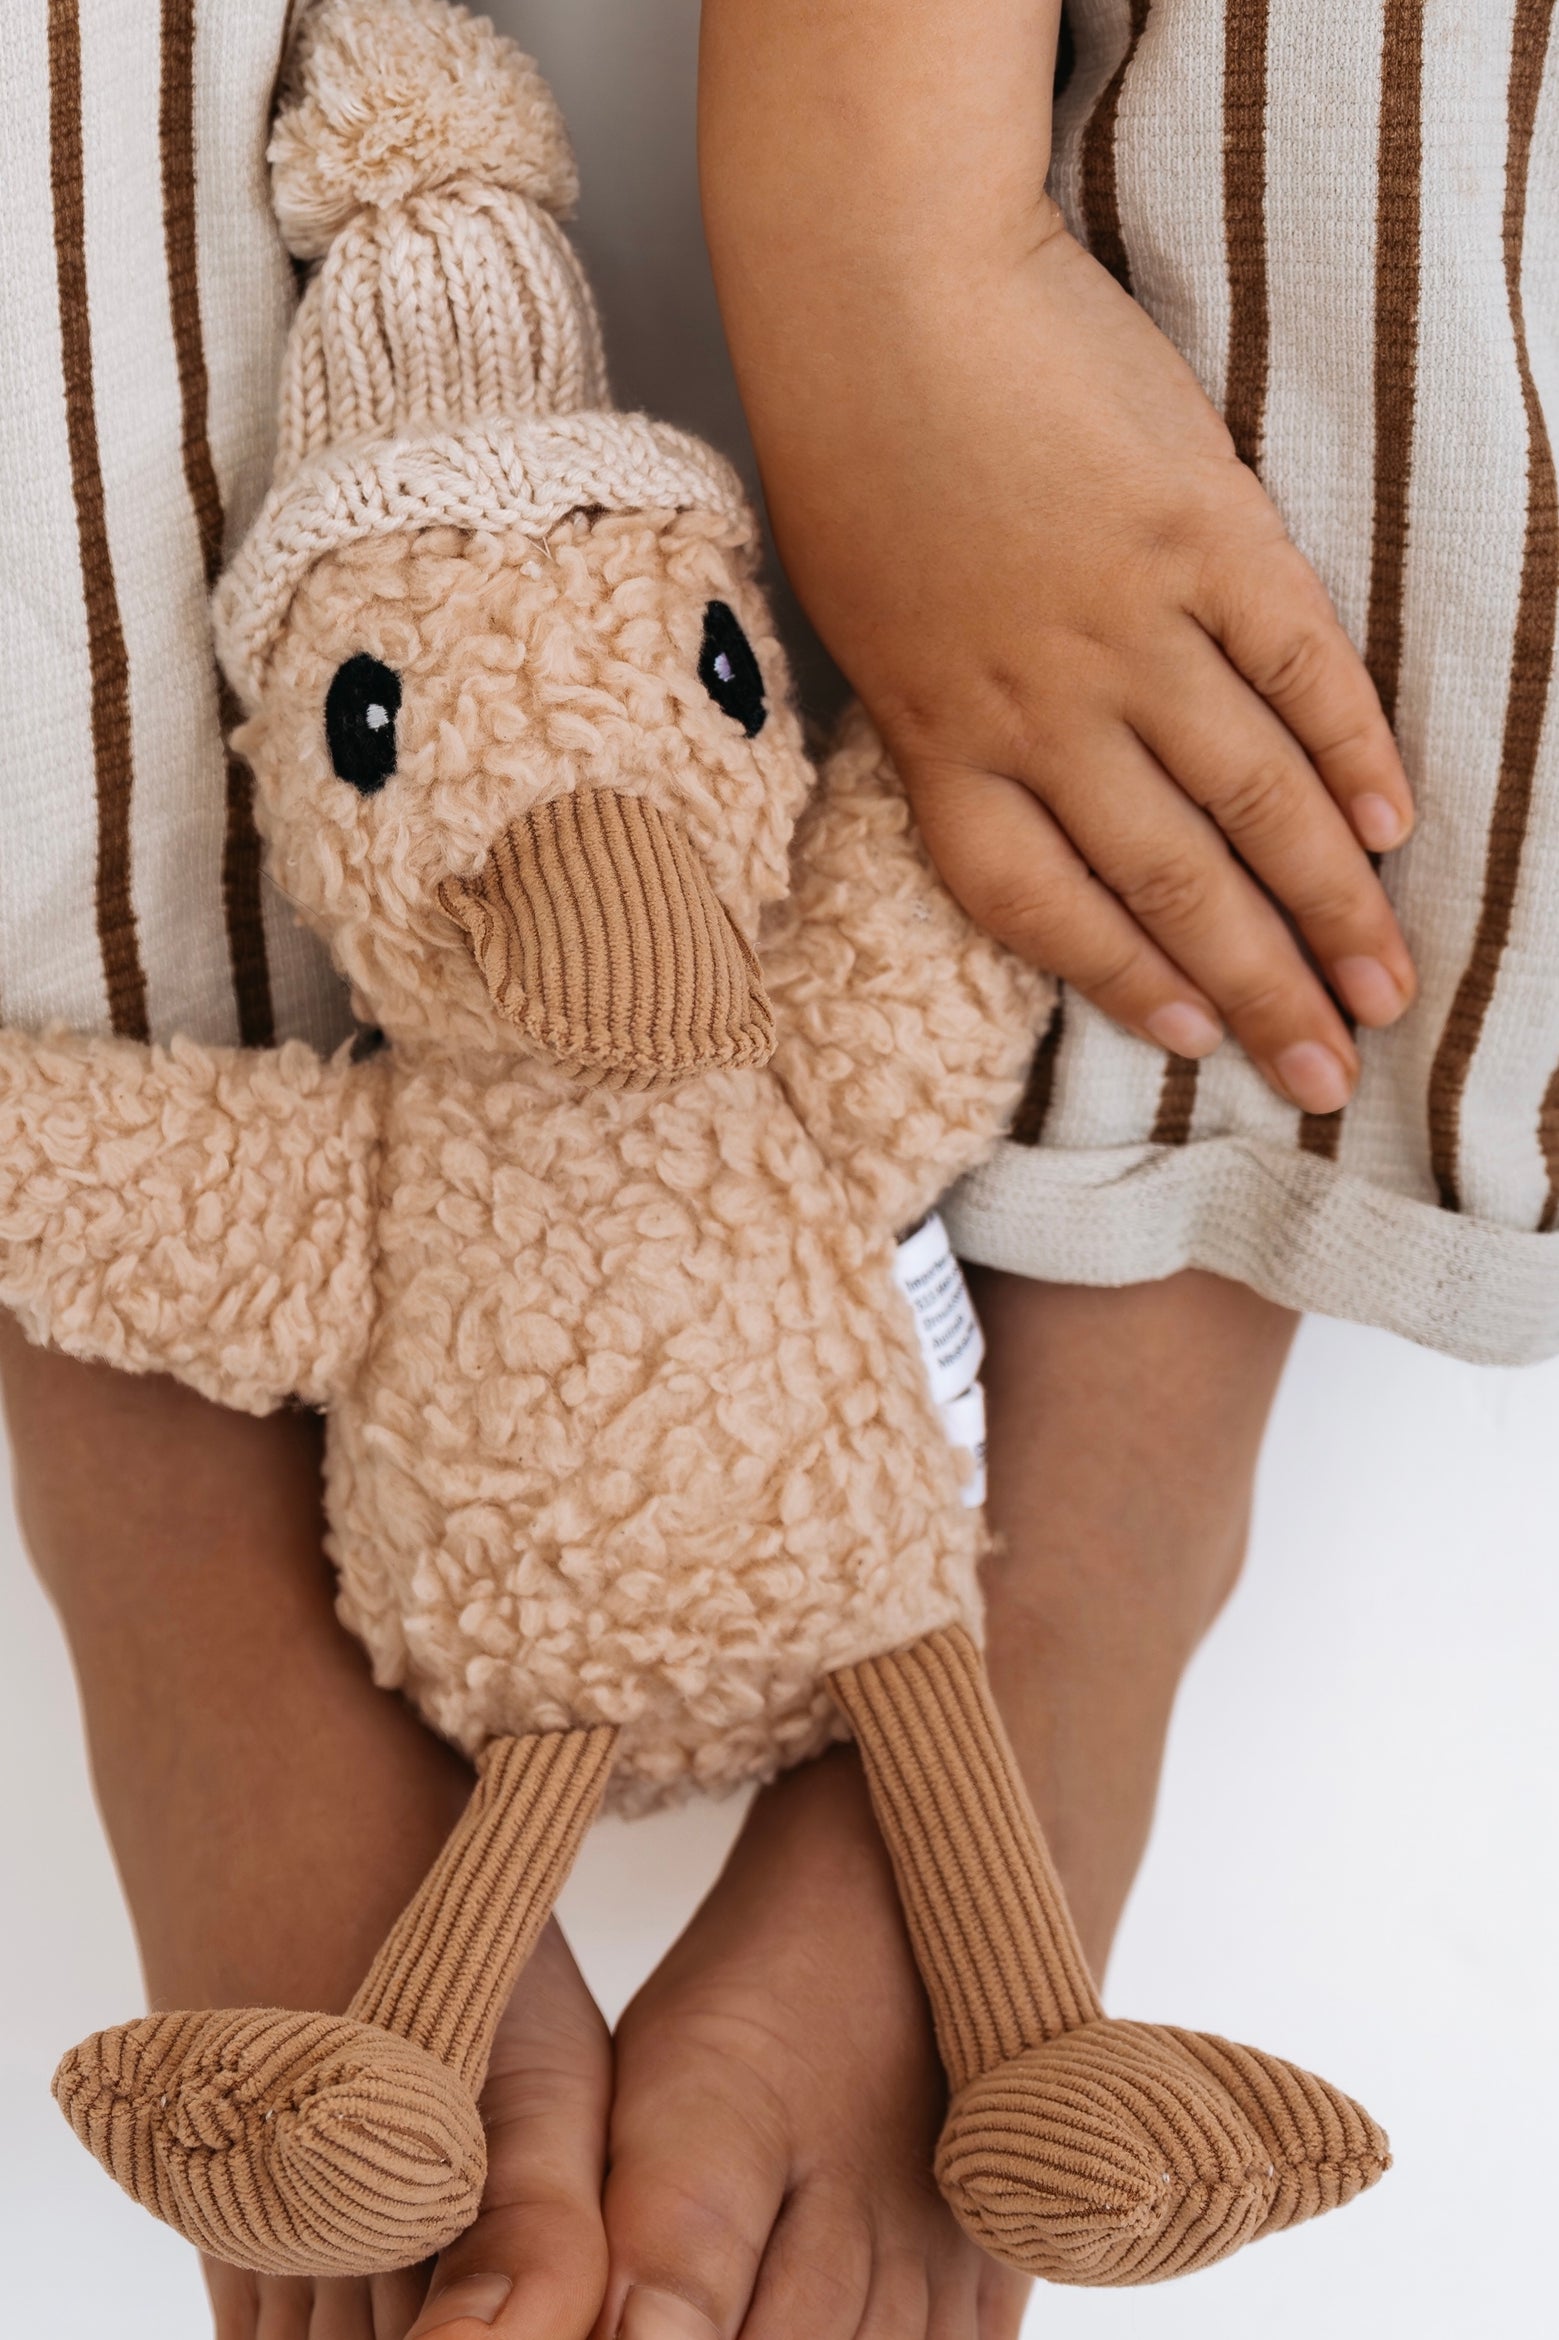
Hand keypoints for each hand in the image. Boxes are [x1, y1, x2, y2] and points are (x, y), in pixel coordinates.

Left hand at [703, 1, 1416, 1114]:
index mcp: (941, 740)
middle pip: (1169, 884)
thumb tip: (1029, 784)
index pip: (1045, 909)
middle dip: (1259, 993)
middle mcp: (1041, 710)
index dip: (1129, 987)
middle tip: (1327, 1076)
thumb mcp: (866, 623)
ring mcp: (1130, 625)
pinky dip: (1350, 753)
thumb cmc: (850, 449)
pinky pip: (1297, 668)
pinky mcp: (1205, 534)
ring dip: (1327, 907)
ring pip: (1250, 801)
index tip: (1195, 1045)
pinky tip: (1390, 826)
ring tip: (1383, 987)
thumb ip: (948, 716)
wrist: (880, 283)